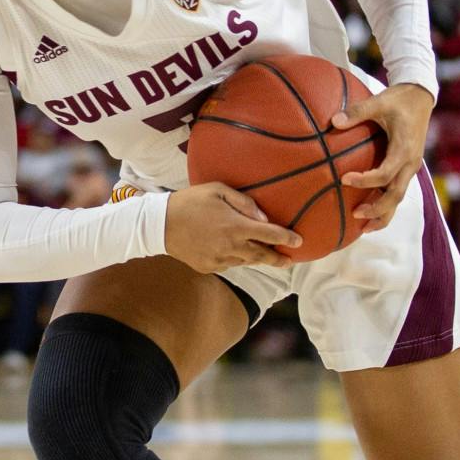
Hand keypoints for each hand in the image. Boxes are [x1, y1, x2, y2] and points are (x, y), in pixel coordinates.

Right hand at [165, 184, 301, 272]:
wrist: (160, 224)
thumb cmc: (190, 201)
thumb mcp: (218, 191)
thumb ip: (244, 202)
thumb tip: (263, 216)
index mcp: (236, 226)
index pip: (269, 234)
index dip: (287, 238)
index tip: (299, 242)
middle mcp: (231, 247)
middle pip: (262, 256)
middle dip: (278, 258)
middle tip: (289, 260)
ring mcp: (220, 260)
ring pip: (245, 261)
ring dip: (256, 258)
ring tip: (264, 255)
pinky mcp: (209, 267)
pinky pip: (229, 264)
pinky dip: (234, 258)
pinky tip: (233, 251)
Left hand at [333, 83, 432, 232]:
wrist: (421, 97)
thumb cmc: (399, 99)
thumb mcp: (379, 102)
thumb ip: (358, 111)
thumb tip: (333, 121)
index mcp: (404, 149)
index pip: (385, 173)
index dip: (366, 180)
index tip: (344, 179)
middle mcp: (410, 163)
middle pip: (396, 195)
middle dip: (377, 209)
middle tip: (355, 214)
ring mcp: (411, 167)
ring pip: (399, 198)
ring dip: (383, 214)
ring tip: (363, 227)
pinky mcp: (408, 167)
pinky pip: (397, 190)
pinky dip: (386, 204)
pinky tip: (370, 212)